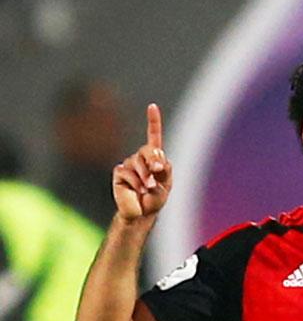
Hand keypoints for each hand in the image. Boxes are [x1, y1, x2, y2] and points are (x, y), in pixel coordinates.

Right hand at [112, 104, 171, 220]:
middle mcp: (140, 158)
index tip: (152, 107)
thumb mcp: (165, 183)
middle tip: (157, 171)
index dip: (153, 121)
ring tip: (147, 188)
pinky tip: (137, 191)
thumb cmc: (155, 198)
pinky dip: (135, 182)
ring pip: (137, 162)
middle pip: (147, 150)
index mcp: (154, 159)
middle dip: (154, 160)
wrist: (141, 214)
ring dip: (145, 176)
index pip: (153, 136)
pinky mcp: (119, 173)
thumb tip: (157, 159)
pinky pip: (127, 172)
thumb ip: (164, 169)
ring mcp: (128, 165)